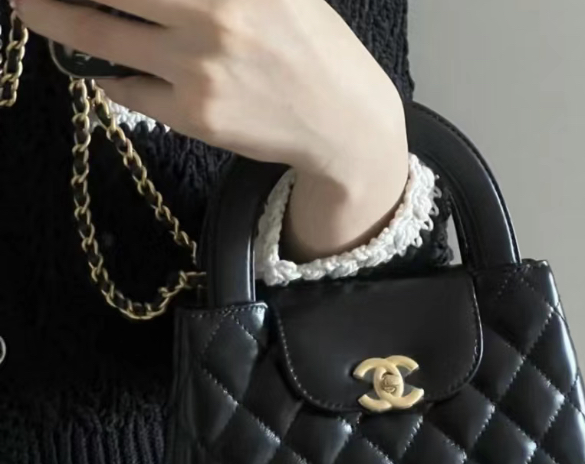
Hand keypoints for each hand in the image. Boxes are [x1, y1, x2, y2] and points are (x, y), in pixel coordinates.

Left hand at [15, 0, 410, 257]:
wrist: (342, 121)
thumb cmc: (307, 42)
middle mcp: (210, 14)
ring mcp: (197, 68)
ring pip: (99, 35)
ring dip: (53, 16)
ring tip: (29, 8)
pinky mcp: (193, 116)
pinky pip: (129, 88)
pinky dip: (111, 73)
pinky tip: (112, 65)